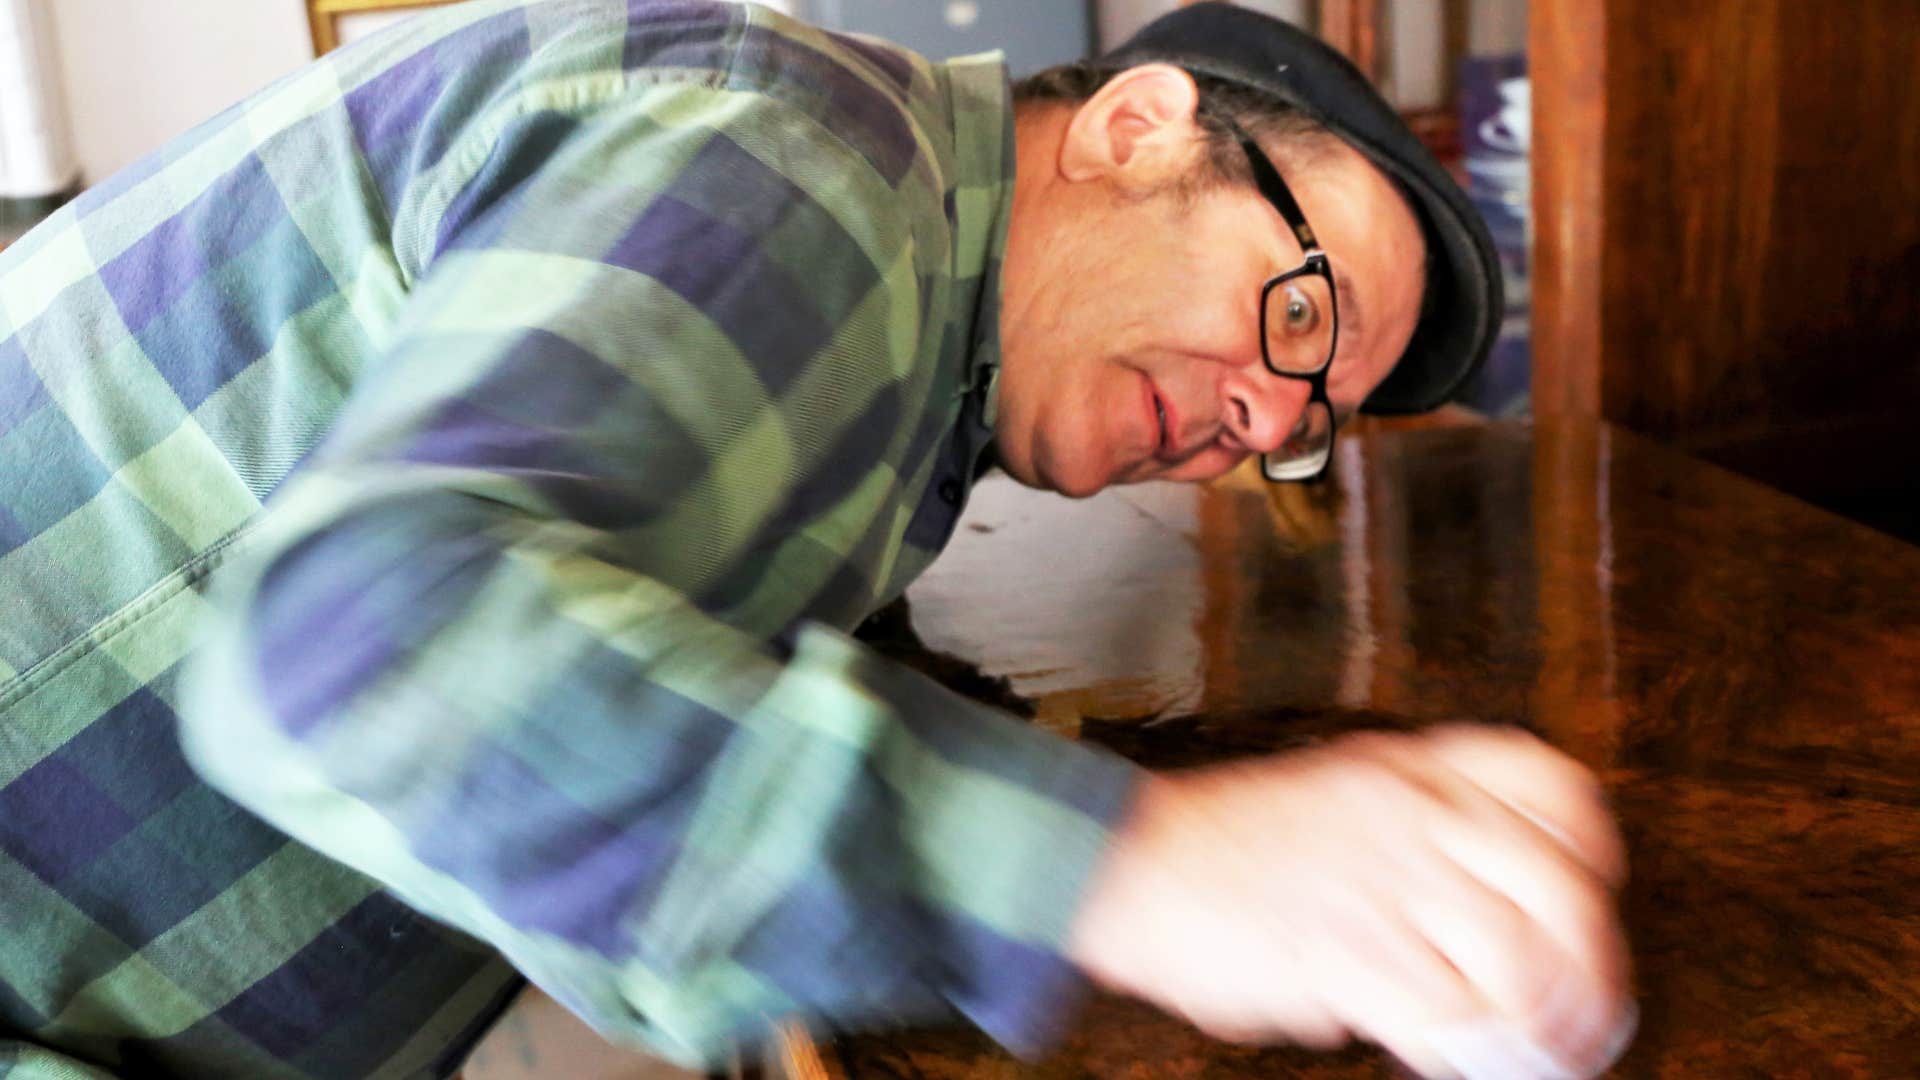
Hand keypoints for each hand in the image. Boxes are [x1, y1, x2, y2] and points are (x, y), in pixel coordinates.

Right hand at [1067, 725, 1634, 1078]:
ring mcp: (1386, 884)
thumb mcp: (1330, 790)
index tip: (1594, 889)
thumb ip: (1404, 825)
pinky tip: (1449, 1057)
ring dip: (1540, 1021)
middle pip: (1558, 885)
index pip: (1544, 783)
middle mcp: (1411, 818)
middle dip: (1589, 963)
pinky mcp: (1352, 953)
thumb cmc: (1217, 841)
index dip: (1589, 845)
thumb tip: (1472, 900)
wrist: (1132, 863)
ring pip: (1518, 960)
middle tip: (1587, 1009)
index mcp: (1407, 772)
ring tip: (1536, 1051)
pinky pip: (1448, 1015)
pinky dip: (1463, 1050)